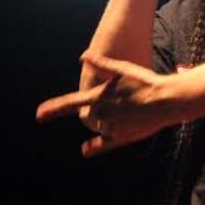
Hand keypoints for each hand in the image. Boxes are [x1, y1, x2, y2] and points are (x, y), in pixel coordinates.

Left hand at [36, 52, 180, 156]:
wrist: (166, 100)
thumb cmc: (145, 82)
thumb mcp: (123, 69)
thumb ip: (102, 64)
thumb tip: (84, 56)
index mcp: (98, 98)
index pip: (70, 104)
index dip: (53, 108)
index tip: (39, 114)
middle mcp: (102, 115)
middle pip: (86, 115)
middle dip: (88, 111)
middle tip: (97, 105)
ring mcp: (111, 128)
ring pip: (96, 127)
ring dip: (98, 121)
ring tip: (115, 111)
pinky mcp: (122, 137)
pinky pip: (103, 144)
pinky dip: (94, 146)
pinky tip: (86, 149)